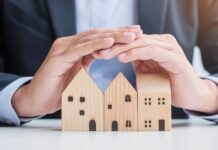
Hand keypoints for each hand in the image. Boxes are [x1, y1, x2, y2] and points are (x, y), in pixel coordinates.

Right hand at [12, 26, 142, 116]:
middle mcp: (69, 44)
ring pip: (91, 39)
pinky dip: (95, 44)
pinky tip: (109, 41)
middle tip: (137, 31)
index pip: (99, 37)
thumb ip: (87, 61)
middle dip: (119, 32)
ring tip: (129, 36)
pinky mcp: (58, 58)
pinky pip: (80, 49)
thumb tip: (103, 55)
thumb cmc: (58, 88)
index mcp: (75, 47)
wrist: (37, 99)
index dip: (117, 35)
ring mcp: (63, 49)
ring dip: (112, 36)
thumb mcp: (78, 72)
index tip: (133, 34)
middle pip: (97, 34)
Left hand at [95, 34, 217, 113]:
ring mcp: (169, 48)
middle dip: (113, 45)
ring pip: (141, 43)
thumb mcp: (147, 70)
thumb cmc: (167, 83)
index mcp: (155, 44)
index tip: (96, 52)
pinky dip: (136, 53)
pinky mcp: (174, 58)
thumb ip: (136, 61)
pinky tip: (123, 57)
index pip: (131, 41)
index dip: (113, 45)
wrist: (190, 95)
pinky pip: (152, 51)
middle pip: (134, 40)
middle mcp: (162, 42)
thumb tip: (118, 57)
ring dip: (122, 48)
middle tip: (96, 51)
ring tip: (106, 54)